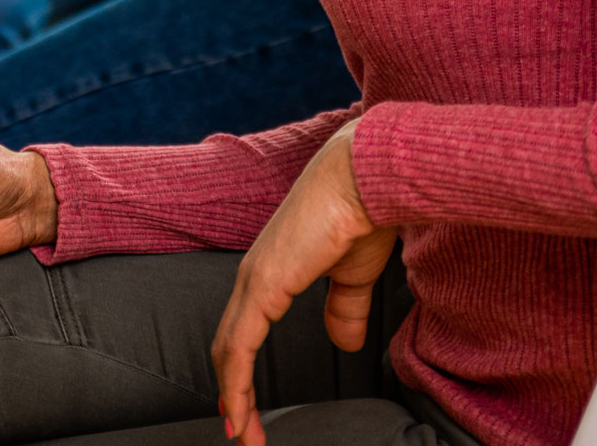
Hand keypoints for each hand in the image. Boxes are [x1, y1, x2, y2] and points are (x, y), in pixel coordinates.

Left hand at [211, 121, 395, 445]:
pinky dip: (234, 386)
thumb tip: (343, 343)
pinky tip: (238, 416)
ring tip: (241, 438)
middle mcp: (256, 274)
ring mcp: (255, 278)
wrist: (369, 176)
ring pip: (228, 350)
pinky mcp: (263, 285)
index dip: (242, 372)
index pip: (245, 329)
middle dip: (233, 394)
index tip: (247, 412)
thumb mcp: (355, 273)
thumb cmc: (365, 212)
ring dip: (232, 399)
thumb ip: (344, 308)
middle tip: (243, 435)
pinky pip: (238, 347)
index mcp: (274, 268)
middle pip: (229, 345)